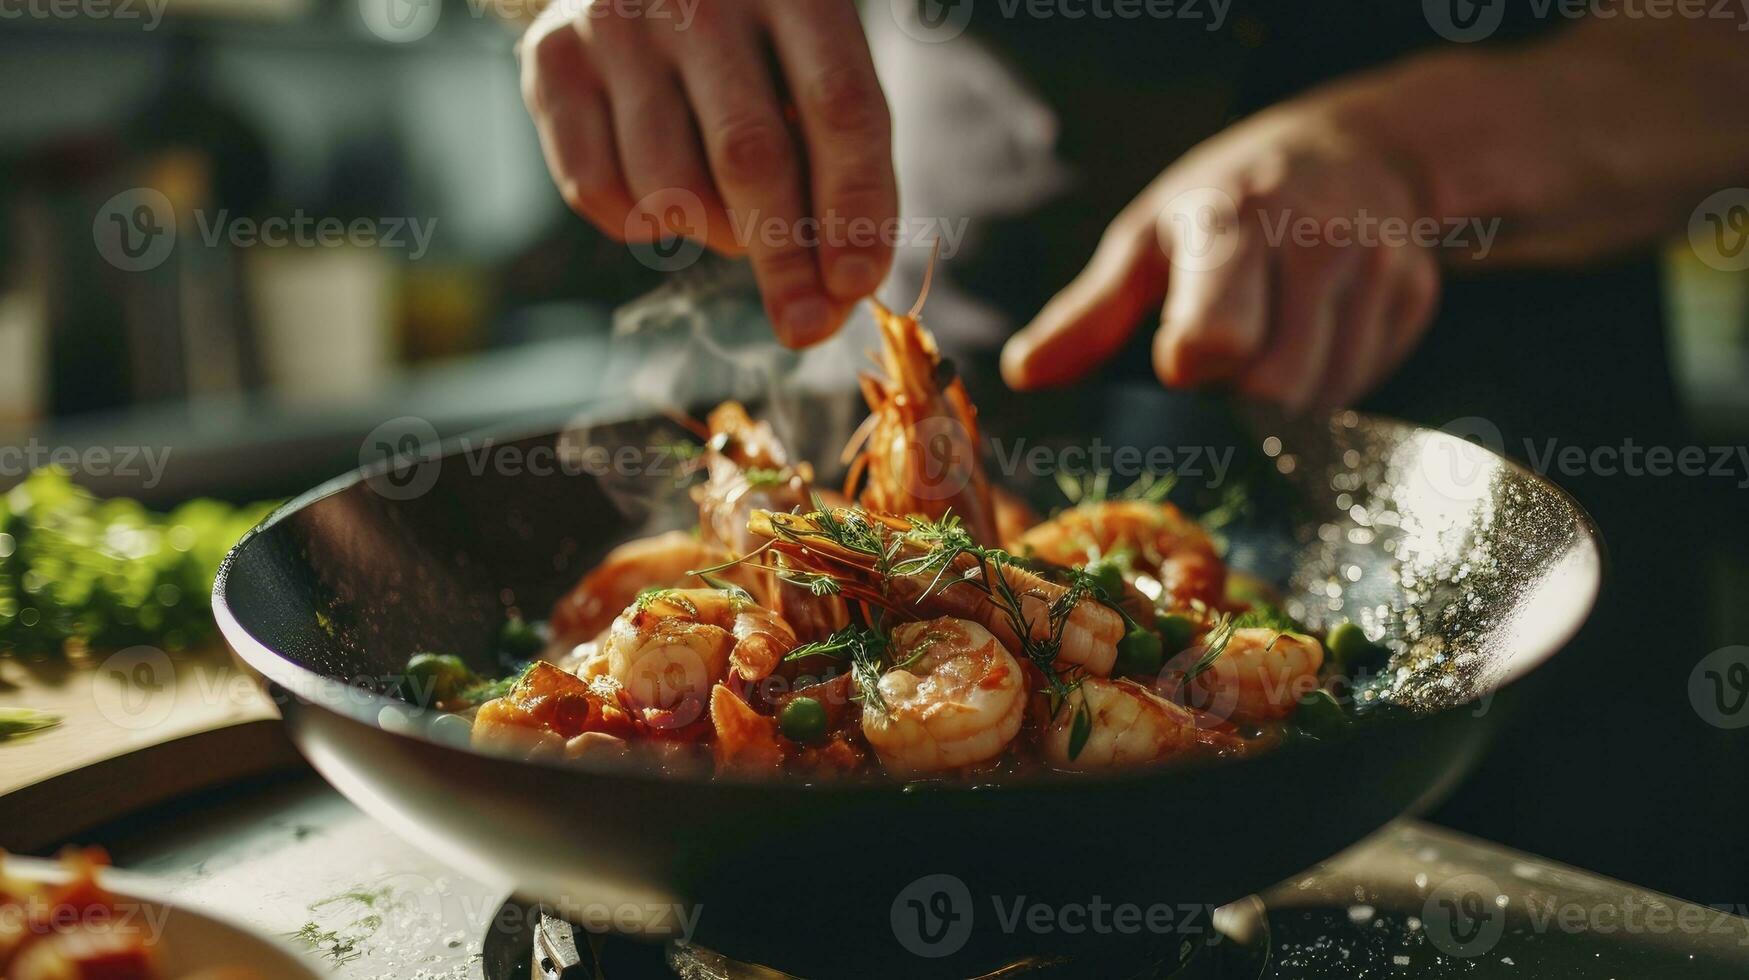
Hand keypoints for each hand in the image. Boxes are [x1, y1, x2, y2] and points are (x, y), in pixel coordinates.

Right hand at [519, 0, 895, 346]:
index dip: (853, 203)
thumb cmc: (754, 41)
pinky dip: (639, 222)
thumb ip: (837, 163)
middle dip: (784, 259)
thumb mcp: (812, 67)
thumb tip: (836, 297)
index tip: (855, 284)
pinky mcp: (553, 59)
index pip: (840, 105)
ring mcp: (617, 23)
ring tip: (731, 215)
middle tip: (802, 326)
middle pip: (750, 154)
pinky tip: (659, 190)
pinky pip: (596, 188)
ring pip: (671, 185)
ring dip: (713, 233)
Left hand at [1000, 99, 1441, 411]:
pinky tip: (1314, 331)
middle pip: (1276, 387)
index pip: (1219, 333)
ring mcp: (1378, 268)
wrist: (1358, 149)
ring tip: (1269, 332)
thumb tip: (1022, 375)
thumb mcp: (1148, 239)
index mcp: (1235, 223)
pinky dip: (1329, 381)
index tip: (1179, 358)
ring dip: (1285, 394)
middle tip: (1226, 348)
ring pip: (1323, 398)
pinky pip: (1362, 387)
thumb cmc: (1227, 200)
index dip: (1192, 363)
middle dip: (1240, 393)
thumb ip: (1088, 313)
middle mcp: (1317, 241)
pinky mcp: (1416, 296)